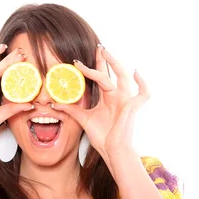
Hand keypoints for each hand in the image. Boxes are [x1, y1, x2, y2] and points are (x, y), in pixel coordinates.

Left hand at [52, 46, 149, 164]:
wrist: (112, 151)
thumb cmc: (103, 137)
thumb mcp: (83, 120)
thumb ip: (71, 110)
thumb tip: (54, 103)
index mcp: (107, 97)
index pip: (100, 77)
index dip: (91, 67)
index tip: (77, 61)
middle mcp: (117, 95)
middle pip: (111, 72)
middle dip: (104, 59)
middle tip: (98, 47)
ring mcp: (125, 100)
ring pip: (122, 76)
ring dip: (115, 64)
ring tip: (105, 53)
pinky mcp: (132, 107)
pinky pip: (143, 93)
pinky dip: (143, 83)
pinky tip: (136, 72)